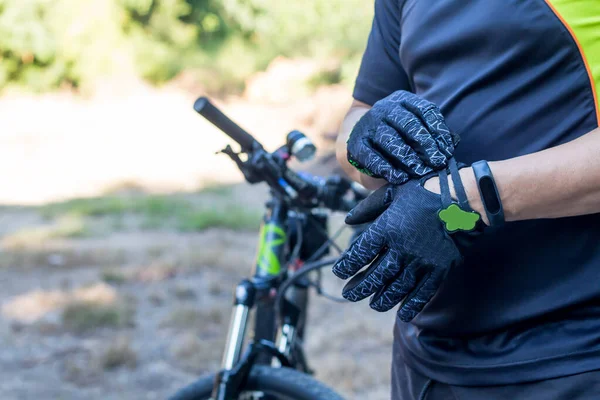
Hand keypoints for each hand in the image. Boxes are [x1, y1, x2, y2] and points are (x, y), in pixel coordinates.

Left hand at [332, 171, 481, 321]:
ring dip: (382, 300)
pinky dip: (411, 306)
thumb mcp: (392, 192)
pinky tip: (402, 313)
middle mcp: (401, 249)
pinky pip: (422, 294)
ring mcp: (421, 262)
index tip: (339, 272)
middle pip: (375, 276)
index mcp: (386, 228)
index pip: (359, 253)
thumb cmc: (424, 192)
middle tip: (348, 294)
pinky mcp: (438, 270)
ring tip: (373, 304)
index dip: (346, 265)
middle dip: (359, 288)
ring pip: (396, 289)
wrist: (462, 200)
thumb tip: (348, 219)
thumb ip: (368, 207)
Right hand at [346, 91, 458, 183]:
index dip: (438, 130)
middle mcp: (384, 108)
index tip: (448, 150)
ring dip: (407, 157)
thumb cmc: (396, 133)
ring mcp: (369, 125)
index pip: (425, 110)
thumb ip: (431, 132)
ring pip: (390, 139)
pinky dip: (386, 168)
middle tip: (438, 163)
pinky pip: (371, 156)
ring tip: (420, 172)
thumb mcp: (412, 125)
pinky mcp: (356, 143)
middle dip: (426, 144)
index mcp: (403, 99)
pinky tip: (399, 178)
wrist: (359, 134)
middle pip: (408, 124)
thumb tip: (452, 144)